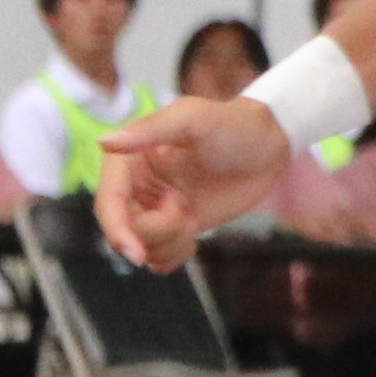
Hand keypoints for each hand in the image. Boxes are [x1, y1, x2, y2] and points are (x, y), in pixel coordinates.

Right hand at [96, 93, 290, 267]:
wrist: (271, 146)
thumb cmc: (234, 124)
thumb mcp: (194, 120)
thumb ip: (150, 130)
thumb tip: (104, 142)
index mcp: (131, 157)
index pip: (109, 200)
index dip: (117, 228)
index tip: (136, 252)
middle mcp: (137, 184)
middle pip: (123, 228)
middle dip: (154, 234)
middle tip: (185, 219)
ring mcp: (156, 207)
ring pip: (142, 244)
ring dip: (167, 244)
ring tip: (192, 221)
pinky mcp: (177, 224)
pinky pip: (160, 255)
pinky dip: (173, 256)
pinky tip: (193, 240)